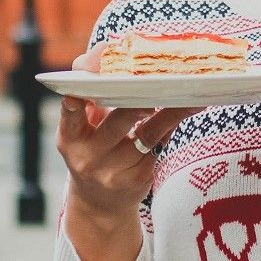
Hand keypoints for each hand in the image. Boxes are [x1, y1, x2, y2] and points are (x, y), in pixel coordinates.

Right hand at [56, 41, 201, 223]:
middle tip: (156, 88)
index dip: (74, 104)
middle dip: (138, 104)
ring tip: (190, 97)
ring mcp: (111, 172)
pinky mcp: (135, 181)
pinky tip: (186, 113)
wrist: (99, 203)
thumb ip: (93, 99)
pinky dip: (171, 129)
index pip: (69, 115)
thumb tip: (115, 56)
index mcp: (69, 136)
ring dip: (170, 113)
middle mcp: (87, 156)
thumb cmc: (94, 149)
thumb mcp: (84, 128)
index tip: (79, 93)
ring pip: (147, 135)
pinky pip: (157, 149)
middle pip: (118, 121)